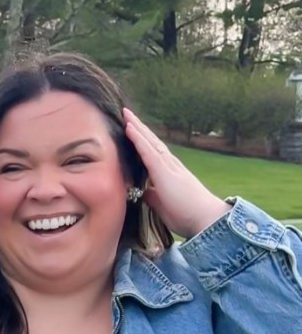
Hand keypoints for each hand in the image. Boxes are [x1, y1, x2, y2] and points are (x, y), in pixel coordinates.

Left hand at [121, 108, 230, 238]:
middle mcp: (171, 165)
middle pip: (152, 143)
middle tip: (127, 114)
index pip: (153, 153)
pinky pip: (148, 150)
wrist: (206, 219)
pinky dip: (138, 138)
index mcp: (170, 174)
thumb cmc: (188, 215)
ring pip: (150, 142)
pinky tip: (129, 127)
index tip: (131, 130)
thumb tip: (143, 192)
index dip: (143, 141)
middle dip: (140, 129)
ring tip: (126, 114)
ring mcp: (168, 166)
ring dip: (138, 127)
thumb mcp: (163, 206)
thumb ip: (153, 197)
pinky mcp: (164, 170)